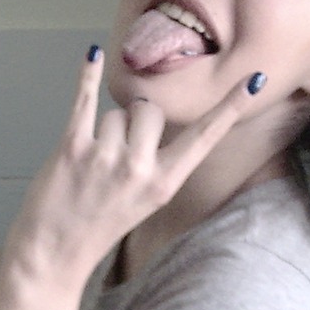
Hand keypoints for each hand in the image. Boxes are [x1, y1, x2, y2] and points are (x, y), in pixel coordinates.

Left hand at [11, 49, 265, 285]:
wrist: (52, 254)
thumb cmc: (96, 227)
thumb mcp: (142, 202)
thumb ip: (155, 163)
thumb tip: (152, 116)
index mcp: (164, 184)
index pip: (205, 136)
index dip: (231, 107)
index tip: (257, 78)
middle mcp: (138, 169)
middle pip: (150, 112)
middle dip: (135, 122)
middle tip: (115, 154)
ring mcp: (104, 158)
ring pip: (116, 112)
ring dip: (103, 128)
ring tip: (90, 163)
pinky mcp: (71, 149)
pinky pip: (84, 101)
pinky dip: (87, 76)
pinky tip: (92, 55)